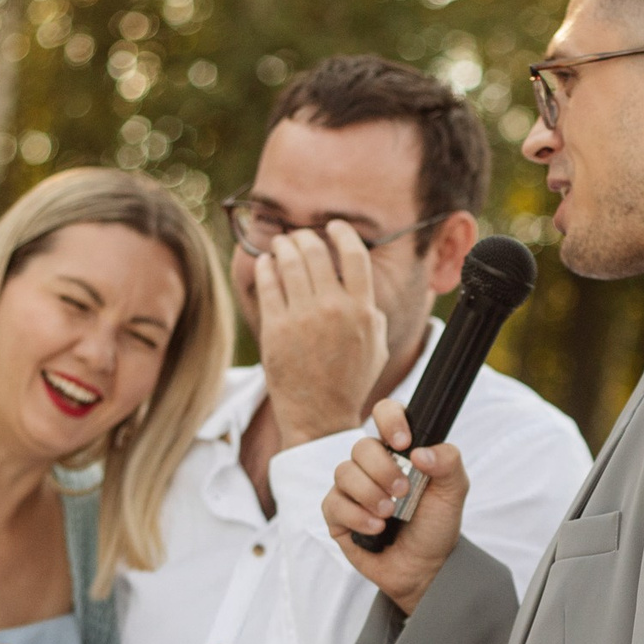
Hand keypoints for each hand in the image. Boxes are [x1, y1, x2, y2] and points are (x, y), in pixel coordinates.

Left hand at [254, 221, 386, 444]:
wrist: (320, 416)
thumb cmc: (350, 382)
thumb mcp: (376, 346)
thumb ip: (372, 310)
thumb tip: (360, 280)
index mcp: (363, 310)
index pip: (354, 254)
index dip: (342, 233)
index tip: (332, 227)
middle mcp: (334, 308)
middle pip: (316, 251)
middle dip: (305, 236)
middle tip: (299, 236)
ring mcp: (303, 317)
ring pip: (289, 261)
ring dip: (284, 245)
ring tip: (280, 244)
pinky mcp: (276, 327)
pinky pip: (268, 282)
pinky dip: (266, 266)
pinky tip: (266, 264)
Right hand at [323, 397, 466, 615]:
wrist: (425, 567)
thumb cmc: (436, 525)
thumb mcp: (454, 491)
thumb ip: (448, 462)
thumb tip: (420, 452)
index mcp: (399, 451)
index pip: (385, 414)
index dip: (390, 420)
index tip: (404, 443)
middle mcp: (372, 465)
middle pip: (361, 447)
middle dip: (382, 470)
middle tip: (403, 492)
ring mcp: (352, 489)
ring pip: (344, 473)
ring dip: (370, 495)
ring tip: (391, 514)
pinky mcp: (337, 514)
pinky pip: (334, 504)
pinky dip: (357, 517)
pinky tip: (377, 529)